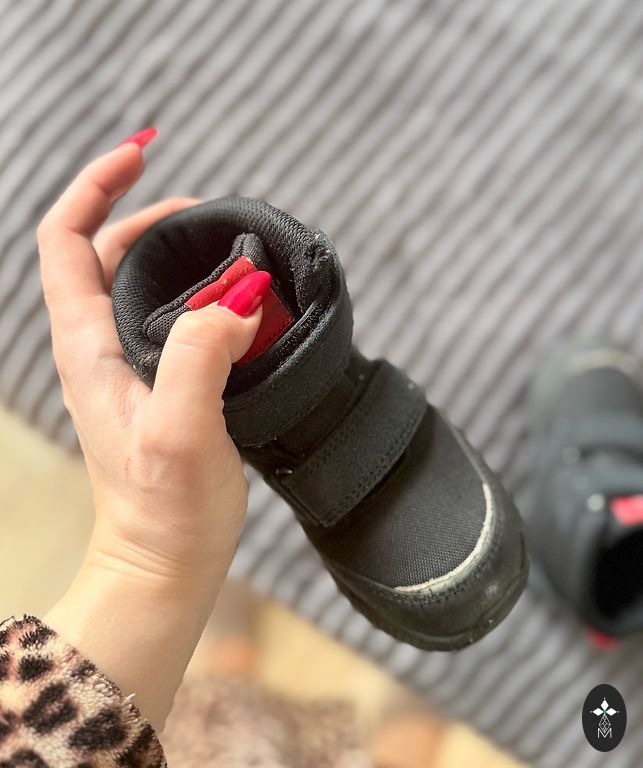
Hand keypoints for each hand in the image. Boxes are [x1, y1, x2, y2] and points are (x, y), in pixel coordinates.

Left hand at [37, 135, 267, 730]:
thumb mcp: (183, 431)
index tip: (144, 155)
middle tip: (208, 213)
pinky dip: (201, 298)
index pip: (69, 239)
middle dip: (148, 216)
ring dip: (176, 255)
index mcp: (88, 348)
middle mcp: (99, 351)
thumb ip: (203, 354)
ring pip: (139, 287)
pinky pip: (171, 322)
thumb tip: (240, 296)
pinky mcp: (159, 390)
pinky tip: (237, 307)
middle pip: (104, 252)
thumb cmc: (165, 512)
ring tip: (227, 249)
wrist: (163, 568)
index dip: (98, 186)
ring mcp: (128, 371)